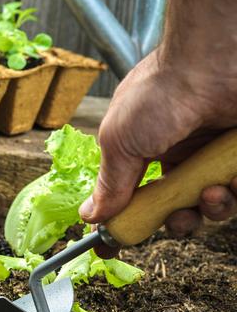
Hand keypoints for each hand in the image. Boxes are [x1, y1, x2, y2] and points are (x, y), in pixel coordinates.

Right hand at [78, 48, 236, 257]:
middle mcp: (177, 156)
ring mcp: (210, 156)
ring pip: (211, 205)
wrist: (210, 64)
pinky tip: (228, 181)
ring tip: (210, 194)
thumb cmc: (158, 94)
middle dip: (177, 223)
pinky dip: (233, 194)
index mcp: (143, 153)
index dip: (128, 222)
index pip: (134, 197)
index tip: (113, 246)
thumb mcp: (119, 143)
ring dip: (210, 211)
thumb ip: (109, 184)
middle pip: (176, 209)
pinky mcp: (235, 158)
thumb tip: (89, 215)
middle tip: (177, 219)